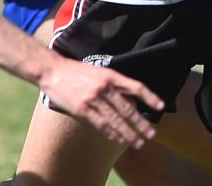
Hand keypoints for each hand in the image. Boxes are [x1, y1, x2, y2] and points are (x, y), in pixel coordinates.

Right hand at [40, 58, 163, 147]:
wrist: (51, 70)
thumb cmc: (75, 71)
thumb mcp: (97, 71)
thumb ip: (113, 85)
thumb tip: (130, 102)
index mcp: (109, 75)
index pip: (135, 86)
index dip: (149, 96)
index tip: (160, 106)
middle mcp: (103, 87)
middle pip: (128, 108)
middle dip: (141, 123)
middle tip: (151, 134)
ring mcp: (93, 99)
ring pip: (116, 120)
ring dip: (129, 133)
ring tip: (138, 142)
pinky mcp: (82, 109)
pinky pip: (100, 124)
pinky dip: (111, 133)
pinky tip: (118, 139)